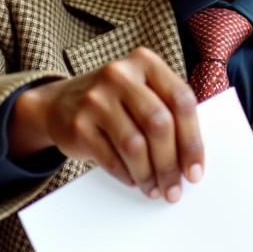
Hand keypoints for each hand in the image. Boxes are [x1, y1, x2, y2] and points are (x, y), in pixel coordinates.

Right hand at [8, 47, 202, 201]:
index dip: (192, 140)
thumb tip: (192, 160)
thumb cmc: (113, 103)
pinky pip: (110, 158)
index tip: (195, 171)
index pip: (181, 100)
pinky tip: (135, 181)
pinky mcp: (78, 124)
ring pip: (134, 145)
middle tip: (175, 189)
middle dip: (171, 163)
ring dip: (149, 174)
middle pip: (159, 124)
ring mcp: (96, 98)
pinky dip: (127, 175)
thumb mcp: (141, 92)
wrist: (57, 104)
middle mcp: (120, 74)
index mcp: (145, 61)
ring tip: (155, 189)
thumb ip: (168, 111)